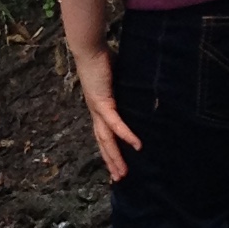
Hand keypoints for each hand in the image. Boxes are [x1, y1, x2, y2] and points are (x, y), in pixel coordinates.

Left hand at [69, 41, 141, 183]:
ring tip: (123, 173)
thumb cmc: (102, 60)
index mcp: (98, 108)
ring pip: (106, 140)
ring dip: (115, 157)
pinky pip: (116, 123)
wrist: (89, 49)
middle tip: (119, 178)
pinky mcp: (103, 102)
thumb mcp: (117, 80)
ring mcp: (97, 109)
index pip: (102, 134)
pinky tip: (136, 145)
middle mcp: (95, 112)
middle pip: (103, 143)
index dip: (108, 151)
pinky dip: (126, 135)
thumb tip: (139, 92)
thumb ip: (124, 90)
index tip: (115, 166)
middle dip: (111, 162)